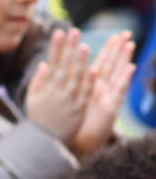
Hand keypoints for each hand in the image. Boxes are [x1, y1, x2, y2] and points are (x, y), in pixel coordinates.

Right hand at [25, 28, 91, 145]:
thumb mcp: (32, 99)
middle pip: (65, 66)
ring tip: (84, 46)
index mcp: (45, 88)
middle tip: (74, 31)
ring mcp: (70, 100)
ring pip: (77, 78)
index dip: (56, 47)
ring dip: (81, 62)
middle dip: (69, 48)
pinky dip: (89, 82)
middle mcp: (58, 93)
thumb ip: (38, 81)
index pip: (52, 63)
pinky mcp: (80, 108)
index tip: (58, 33)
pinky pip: (85, 94)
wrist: (45, 141)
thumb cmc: (38, 118)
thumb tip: (44, 64)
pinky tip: (94, 69)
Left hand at [71, 30, 135, 156]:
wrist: (76, 145)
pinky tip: (130, 67)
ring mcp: (107, 98)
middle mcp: (100, 90)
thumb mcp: (66, 101)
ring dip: (123, 59)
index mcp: (89, 87)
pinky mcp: (111, 108)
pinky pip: (119, 91)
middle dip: (117, 49)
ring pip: (117, 75)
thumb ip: (62, 85)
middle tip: (125, 33)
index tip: (112, 35)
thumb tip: (49, 67)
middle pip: (111, 66)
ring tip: (129, 44)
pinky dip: (124, 79)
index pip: (100, 64)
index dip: (106, 50)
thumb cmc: (70, 123)